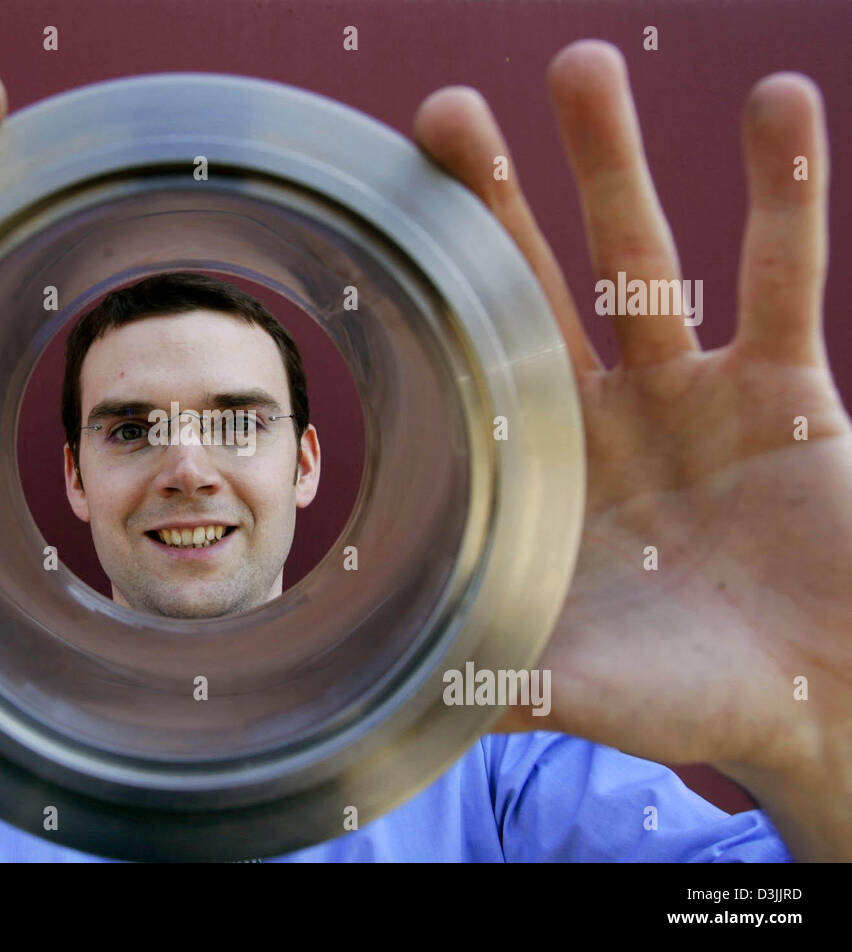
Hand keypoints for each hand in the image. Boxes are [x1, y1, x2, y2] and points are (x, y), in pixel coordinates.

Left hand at [414, 40, 850, 856]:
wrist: (818, 705)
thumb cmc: (691, 702)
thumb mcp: (581, 683)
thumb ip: (497, 672)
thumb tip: (394, 698)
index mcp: (544, 470)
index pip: (473, 363)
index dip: (430, 300)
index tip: (379, 225)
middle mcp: (606, 414)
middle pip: (538, 285)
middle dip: (493, 202)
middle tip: (442, 111)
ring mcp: (696, 392)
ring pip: (649, 257)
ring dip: (613, 163)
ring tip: (577, 66)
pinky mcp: (790, 389)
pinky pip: (782, 275)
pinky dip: (782, 192)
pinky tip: (773, 103)